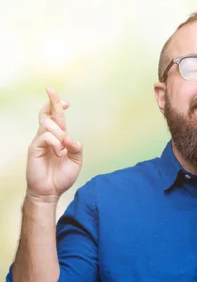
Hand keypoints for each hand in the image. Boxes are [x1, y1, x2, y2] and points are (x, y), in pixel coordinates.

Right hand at [26, 88, 82, 203]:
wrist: (50, 191)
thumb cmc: (61, 177)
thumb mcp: (76, 161)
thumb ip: (77, 148)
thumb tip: (71, 138)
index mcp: (58, 139)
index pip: (56, 119)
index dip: (59, 107)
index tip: (66, 102)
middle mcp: (48, 138)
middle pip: (47, 114)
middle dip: (51, 101)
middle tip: (51, 90)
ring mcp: (40, 142)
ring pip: (49, 125)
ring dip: (60, 135)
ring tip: (63, 151)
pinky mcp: (34, 148)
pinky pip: (46, 136)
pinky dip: (56, 143)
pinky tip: (59, 154)